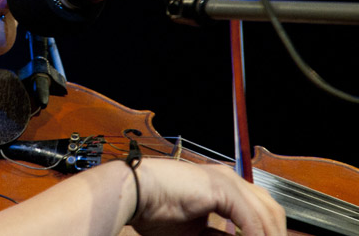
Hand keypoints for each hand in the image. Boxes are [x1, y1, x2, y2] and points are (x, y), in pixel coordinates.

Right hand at [130, 159, 285, 235]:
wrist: (134, 193)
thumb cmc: (153, 210)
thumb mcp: (195, 233)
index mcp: (222, 187)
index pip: (259, 211)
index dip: (267, 234)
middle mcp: (228, 179)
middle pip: (270, 210)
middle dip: (275, 234)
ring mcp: (226, 180)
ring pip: (265, 213)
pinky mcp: (221, 186)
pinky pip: (249, 217)